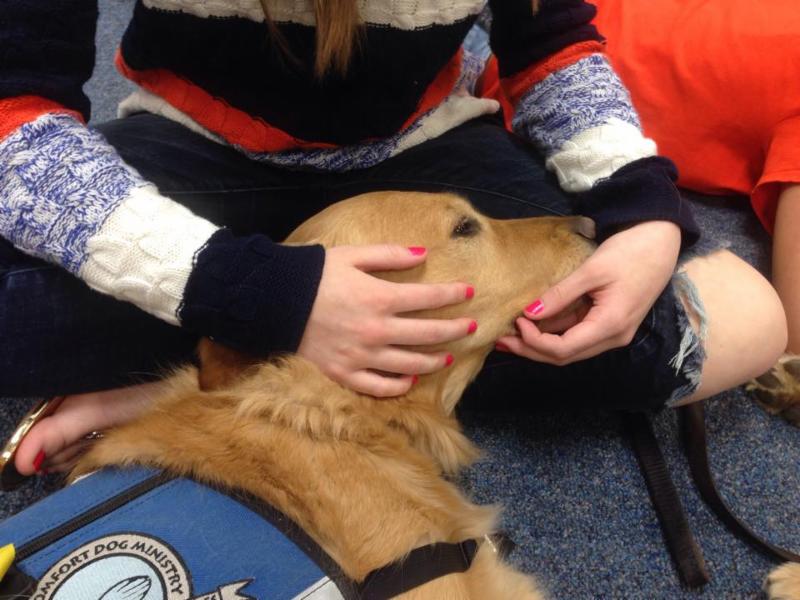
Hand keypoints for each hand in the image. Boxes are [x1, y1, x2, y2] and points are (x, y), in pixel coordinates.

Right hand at [298, 245, 475, 396]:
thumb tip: (423, 253)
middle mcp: (377, 330)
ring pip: (410, 364)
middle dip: (455, 329)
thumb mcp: (351, 255)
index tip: (469, 292)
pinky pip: (379, 387)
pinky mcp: (344, 373)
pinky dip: (398, 386)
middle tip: (472, 327)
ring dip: (434, 360)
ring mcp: (361, 356)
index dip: (453, 294)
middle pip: (428, 334)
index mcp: (380, 298)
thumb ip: (390, 255)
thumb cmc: (311, 274)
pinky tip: (411, 380)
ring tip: (448, 357)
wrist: (270, 301)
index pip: (429, 297)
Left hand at [497, 221, 680, 364]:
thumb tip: (530, 314)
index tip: (516, 321)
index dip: (534, 341)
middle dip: (530, 350)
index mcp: (610, 325)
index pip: (562, 349)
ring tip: (510, 334)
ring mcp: (613, 332)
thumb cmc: (631, 251)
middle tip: (500, 340)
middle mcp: (613, 336)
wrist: (662, 241)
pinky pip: (577, 334)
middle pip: (564, 356)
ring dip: (540, 343)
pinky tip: (532, 324)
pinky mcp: (610, 322)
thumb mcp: (592, 271)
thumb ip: (560, 295)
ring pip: (570, 348)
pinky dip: (554, 332)